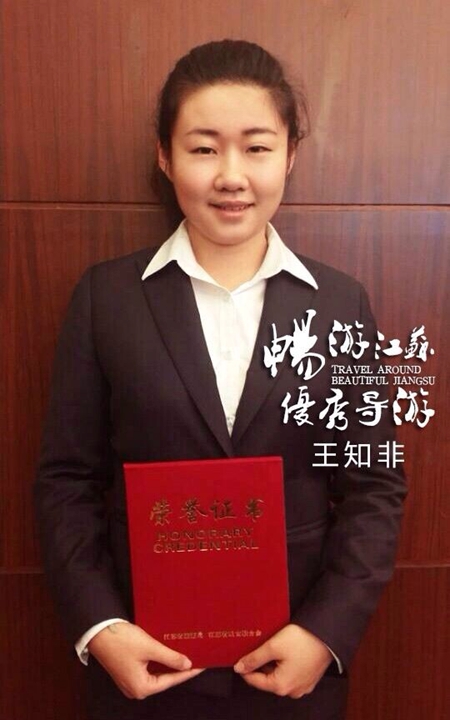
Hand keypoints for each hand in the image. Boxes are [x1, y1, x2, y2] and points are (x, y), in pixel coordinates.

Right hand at [88, 622, 203, 698]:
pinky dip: (159, 662)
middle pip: (164, 679)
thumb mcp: (150, 647)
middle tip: (196, 658)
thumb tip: (187, 664)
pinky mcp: (128, 672)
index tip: (202, 665)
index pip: (171, 680)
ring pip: (156, 674)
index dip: (188, 672)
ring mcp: (130, 681)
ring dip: (169, 664)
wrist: (99, 631)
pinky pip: (148, 669)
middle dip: (179, 668)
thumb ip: (170, 657)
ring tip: (185, 654)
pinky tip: (169, 653)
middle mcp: (135, 689)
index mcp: (141, 688)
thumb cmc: (122, 640)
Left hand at [234, 624, 331, 698]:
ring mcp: (303, 686)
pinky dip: (284, 665)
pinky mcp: (309, 678)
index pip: (254, 681)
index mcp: (281, 686)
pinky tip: (285, 651)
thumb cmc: (302, 640)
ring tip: (272, 647)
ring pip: (279, 676)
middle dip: (260, 664)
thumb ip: (254, 658)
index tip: (239, 656)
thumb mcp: (273, 646)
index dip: (245, 667)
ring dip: (273, 664)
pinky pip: (291, 674)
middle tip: (257, 647)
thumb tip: (238, 668)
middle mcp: (292, 691)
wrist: (327, 634)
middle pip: (267, 679)